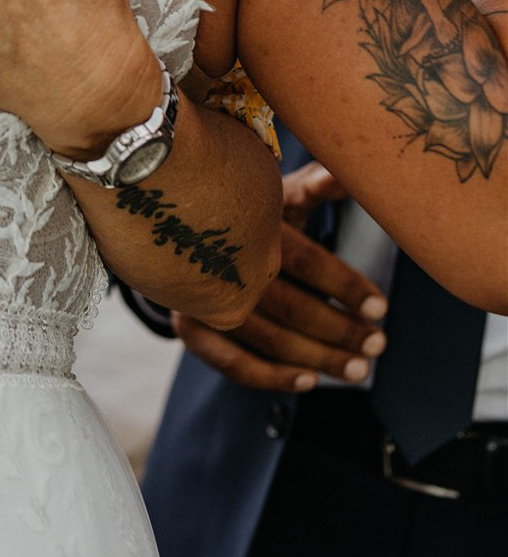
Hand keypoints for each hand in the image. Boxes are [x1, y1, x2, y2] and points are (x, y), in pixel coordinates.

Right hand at [171, 163, 387, 390]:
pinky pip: (233, 363)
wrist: (175, 220)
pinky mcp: (189, 328)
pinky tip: (308, 381)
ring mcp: (201, 300)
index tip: (381, 307)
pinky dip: (272, 377)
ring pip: (269, 340)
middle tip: (378, 345)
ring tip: (358, 370)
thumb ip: (315, 186)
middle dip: (341, 330)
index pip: (306, 261)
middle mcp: (221, 262)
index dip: (346, 286)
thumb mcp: (276, 194)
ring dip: (319, 359)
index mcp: (249, 224)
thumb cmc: (245, 210)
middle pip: (291, 306)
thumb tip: (346, 175)